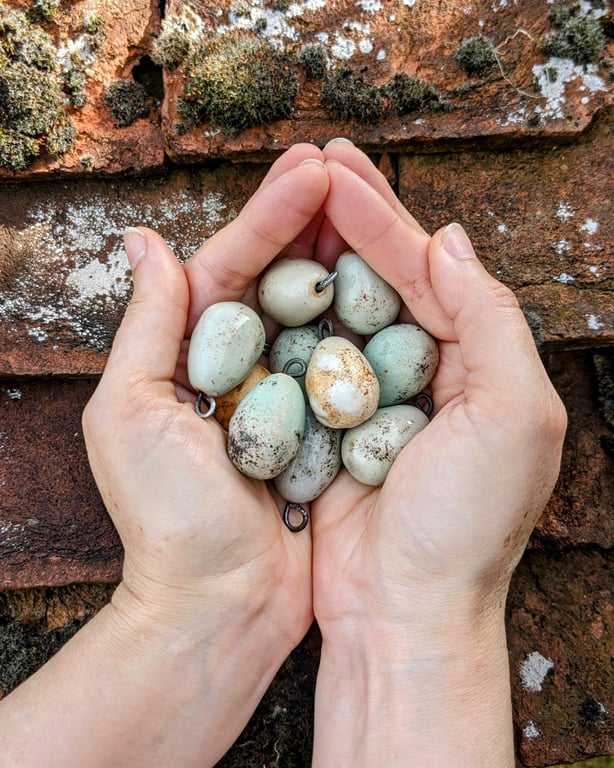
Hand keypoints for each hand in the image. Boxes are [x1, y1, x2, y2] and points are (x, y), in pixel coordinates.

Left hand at [0, 145, 330, 767]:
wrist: (220, 607)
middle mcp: (234, 368)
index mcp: (184, 357)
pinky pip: (345, 368)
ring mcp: (281, 397)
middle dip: (310, 223)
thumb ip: (148, 327)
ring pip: (316, 315)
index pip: (229, 267)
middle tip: (347, 167)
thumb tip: (149, 243)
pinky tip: (394, 289)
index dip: (269, 215)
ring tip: (373, 209)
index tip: (310, 168)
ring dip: (342, 263)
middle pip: (276, 280)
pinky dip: (366, 329)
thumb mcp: (130, 414)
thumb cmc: (167, 520)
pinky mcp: (320, 430)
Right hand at [309, 140, 566, 765]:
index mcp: (479, 363)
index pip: (427, 272)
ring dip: (315, 256)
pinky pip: (307, 357)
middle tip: (311, 160)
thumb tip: (451, 241)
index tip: (336, 169)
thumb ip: (491, 320)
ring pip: (342, 308)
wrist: (403, 612)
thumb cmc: (464, 525)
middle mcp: (429, 372)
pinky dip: (289, 316)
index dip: (384, 217)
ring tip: (285, 201)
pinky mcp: (331, 425)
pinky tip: (267, 277)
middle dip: (349, 218)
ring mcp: (374, 396)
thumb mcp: (512, 415)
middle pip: (384, 279)